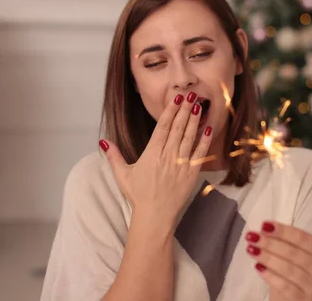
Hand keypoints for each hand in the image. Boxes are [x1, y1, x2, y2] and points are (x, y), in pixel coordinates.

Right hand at [99, 92, 212, 228]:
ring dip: (195, 120)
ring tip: (199, 105)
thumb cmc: (138, 195)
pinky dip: (204, 140)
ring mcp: (180, 164)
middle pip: (177, 128)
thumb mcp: (122, 174)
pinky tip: (208, 127)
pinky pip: (199, 153)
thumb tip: (103, 142)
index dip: (170, 111)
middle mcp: (167, 156)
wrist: (155, 216)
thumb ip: (114, 156)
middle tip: (192, 94)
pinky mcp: (191, 173)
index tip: (176, 98)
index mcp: (151, 154)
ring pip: (189, 137)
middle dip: (185, 109)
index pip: (162, 127)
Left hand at [245, 221, 311, 300]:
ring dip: (267, 258)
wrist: (290, 297)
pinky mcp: (304, 299)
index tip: (264, 225)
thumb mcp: (290, 253)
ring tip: (251, 250)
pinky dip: (270, 275)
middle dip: (271, 243)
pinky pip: (285, 286)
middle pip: (294, 253)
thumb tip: (265, 228)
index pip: (303, 238)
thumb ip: (283, 240)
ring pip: (289, 269)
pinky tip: (258, 267)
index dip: (282, 231)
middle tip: (252, 237)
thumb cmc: (290, 270)